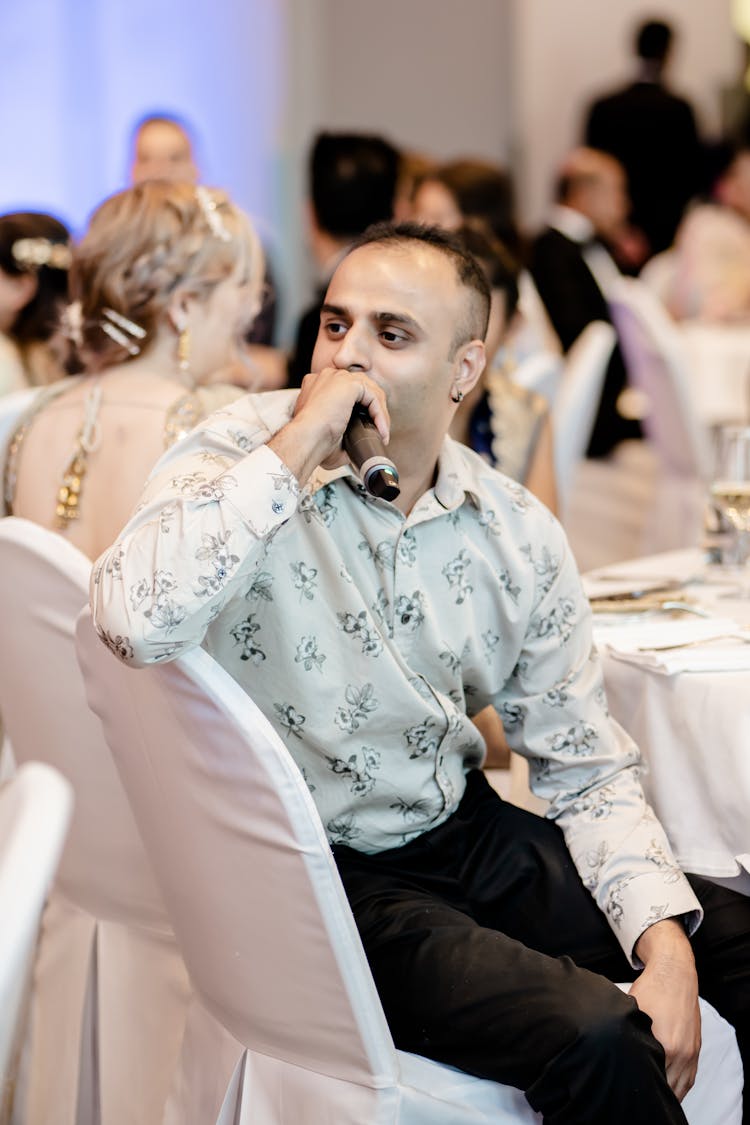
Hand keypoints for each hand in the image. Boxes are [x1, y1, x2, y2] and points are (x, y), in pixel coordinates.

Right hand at [268, 367, 389, 486]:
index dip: (360, 409)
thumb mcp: (326, 433)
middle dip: (373, 410)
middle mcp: (326, 377)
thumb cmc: (312, 443)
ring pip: (370, 392)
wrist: (305, 441)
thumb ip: (341, 433)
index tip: (366, 427)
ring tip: (382, 434)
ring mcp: (337, 377)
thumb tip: (356, 447)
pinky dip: (380, 414)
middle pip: (361, 389)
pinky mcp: (349, 383)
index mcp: (316, 386)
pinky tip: (381, 431)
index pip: (346, 391)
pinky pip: (373, 397)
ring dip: (379, 413)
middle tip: (378, 431)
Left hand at [630, 920, 700, 1101]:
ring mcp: (691, 1054)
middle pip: (666, 1088)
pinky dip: (678, 1088)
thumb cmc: (652, 989)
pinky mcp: (696, 1050)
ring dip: (666, 1093)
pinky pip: (689, 1080)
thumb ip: (628, 1036)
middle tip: (632, 1094)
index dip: (637, 1085)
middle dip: (650, 1091)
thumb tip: (610, 1052)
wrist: (675, 973)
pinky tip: (665, 1089)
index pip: (652, 1078)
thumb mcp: (634, 1013)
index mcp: (666, 1045)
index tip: (624, 1088)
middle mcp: (682, 1053)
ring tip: (646, 1093)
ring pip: (680, 1089)